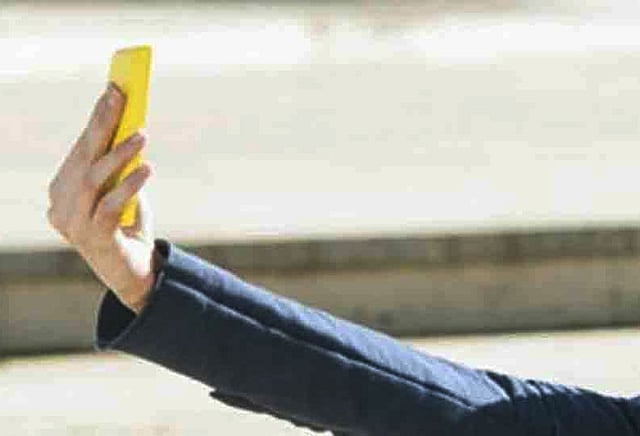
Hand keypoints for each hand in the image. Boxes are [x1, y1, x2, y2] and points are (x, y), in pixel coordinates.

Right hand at [47, 83, 157, 312]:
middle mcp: (62, 205)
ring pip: (91, 180)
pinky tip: (146, 170)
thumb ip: (122, 165)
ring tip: (142, 136)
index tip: (115, 90)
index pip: (81, 148)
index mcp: (65, 190)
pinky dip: (128, 186)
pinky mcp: (94, 240)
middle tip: (121, 97)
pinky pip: (108, 207)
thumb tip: (134, 128)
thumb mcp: (124, 190)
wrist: (133, 272)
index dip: (97, 119)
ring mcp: (74, 224)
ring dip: (117, 154)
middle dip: (102, 124)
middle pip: (83, 158)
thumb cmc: (127, 226)